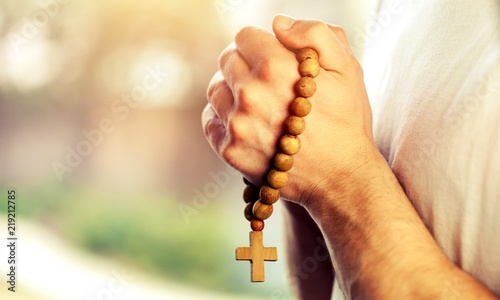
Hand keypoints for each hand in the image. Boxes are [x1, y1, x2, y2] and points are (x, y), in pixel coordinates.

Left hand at [202, 15, 375, 205]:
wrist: (342, 177)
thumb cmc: (346, 121)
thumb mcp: (346, 68)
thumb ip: (315, 33)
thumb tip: (277, 23)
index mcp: (276, 67)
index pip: (243, 36)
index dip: (258, 42)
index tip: (269, 55)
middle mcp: (251, 94)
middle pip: (226, 60)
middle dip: (244, 62)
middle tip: (262, 78)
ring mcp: (238, 125)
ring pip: (215, 89)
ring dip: (230, 88)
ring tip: (253, 100)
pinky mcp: (231, 151)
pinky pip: (209, 121)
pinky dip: (221, 116)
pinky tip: (242, 120)